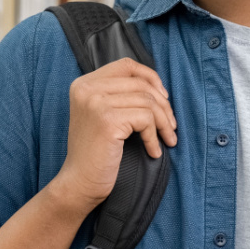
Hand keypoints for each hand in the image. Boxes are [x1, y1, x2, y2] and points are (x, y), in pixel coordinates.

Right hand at [50, 57, 176, 216]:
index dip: (150, 78)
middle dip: (163, 106)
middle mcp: (87, 88)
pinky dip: (154, 137)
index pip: (126, 65)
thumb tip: (158, 87)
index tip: (163, 98)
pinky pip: (146, 119)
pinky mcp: (107, 120)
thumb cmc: (96, 152)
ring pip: (147, 102)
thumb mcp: (102, 114)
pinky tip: (153, 152)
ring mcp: (95, 102)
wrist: (79, 182)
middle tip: (171, 127)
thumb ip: (119, 95)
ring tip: (166, 140)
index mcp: (84, 83)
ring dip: (163, 123)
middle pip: (141, 84)